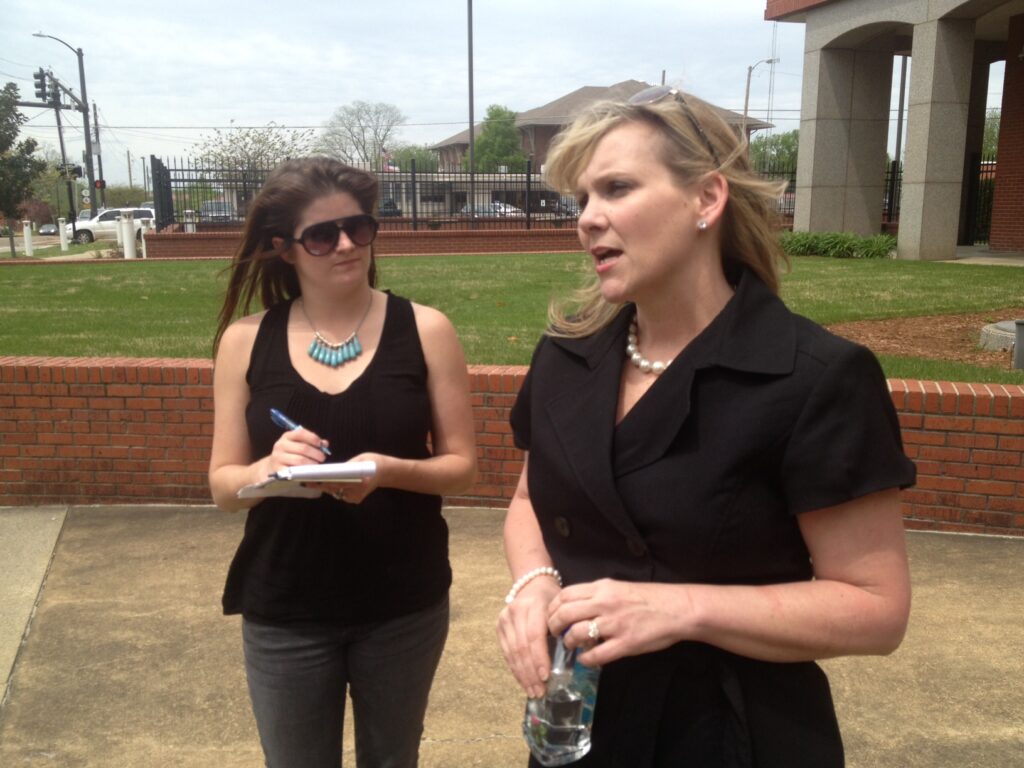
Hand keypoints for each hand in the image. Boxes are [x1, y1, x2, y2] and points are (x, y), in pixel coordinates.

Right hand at [261, 426, 328, 476]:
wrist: (272, 466)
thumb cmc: (290, 454)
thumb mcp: (298, 444)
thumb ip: (312, 442)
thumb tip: (325, 443)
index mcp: (287, 436)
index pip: (301, 433)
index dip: (313, 438)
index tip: (321, 444)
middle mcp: (281, 445)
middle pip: (303, 448)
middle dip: (316, 454)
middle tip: (322, 458)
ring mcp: (278, 458)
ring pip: (300, 460)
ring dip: (312, 463)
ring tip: (317, 466)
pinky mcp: (278, 470)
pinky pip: (294, 471)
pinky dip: (303, 472)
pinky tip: (308, 472)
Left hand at [313, 452, 385, 503]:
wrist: (387, 472)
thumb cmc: (373, 462)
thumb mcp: (359, 459)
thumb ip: (346, 466)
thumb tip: (330, 471)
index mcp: (360, 481)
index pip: (337, 483)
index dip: (323, 482)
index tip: (311, 480)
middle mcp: (358, 492)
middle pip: (334, 489)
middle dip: (320, 485)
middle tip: (306, 481)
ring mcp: (357, 498)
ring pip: (336, 493)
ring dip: (327, 487)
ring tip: (315, 481)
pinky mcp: (356, 500)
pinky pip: (341, 495)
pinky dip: (335, 489)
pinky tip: (331, 484)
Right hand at [496, 577, 561, 698]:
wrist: (533, 585)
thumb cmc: (554, 601)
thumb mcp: (563, 609)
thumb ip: (569, 629)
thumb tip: (581, 653)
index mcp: (534, 605)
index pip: (534, 636)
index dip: (539, 658)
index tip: (546, 677)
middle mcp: (515, 611)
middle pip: (522, 647)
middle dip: (531, 672)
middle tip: (540, 691)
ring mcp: (504, 618)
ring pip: (512, 652)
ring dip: (522, 675)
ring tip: (533, 691)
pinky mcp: (499, 626)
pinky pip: (506, 652)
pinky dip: (516, 669)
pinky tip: (524, 681)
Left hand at [547, 579, 690, 666]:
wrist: (678, 609)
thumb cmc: (650, 598)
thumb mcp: (619, 588)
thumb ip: (598, 595)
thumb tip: (576, 606)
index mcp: (603, 588)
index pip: (565, 595)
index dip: (552, 607)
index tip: (551, 616)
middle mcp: (604, 603)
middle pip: (564, 614)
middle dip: (554, 626)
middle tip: (555, 633)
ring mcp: (614, 624)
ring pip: (576, 634)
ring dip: (568, 642)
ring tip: (571, 645)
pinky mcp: (625, 644)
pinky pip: (596, 654)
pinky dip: (586, 659)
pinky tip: (586, 659)